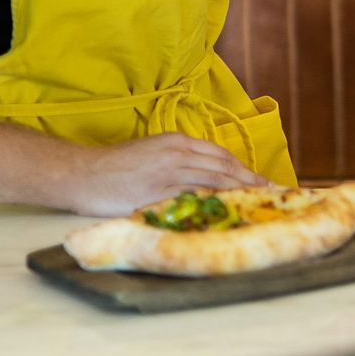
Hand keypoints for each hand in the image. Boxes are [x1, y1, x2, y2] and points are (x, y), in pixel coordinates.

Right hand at [64, 133, 273, 215]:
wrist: (82, 173)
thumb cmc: (114, 166)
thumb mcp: (151, 152)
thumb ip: (177, 161)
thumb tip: (203, 176)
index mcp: (176, 141)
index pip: (220, 155)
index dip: (244, 168)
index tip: (262, 180)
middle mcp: (176, 154)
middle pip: (223, 168)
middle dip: (250, 181)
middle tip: (272, 194)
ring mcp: (167, 173)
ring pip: (213, 182)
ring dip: (239, 194)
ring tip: (258, 205)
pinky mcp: (156, 193)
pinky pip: (191, 199)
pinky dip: (212, 205)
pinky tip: (226, 214)